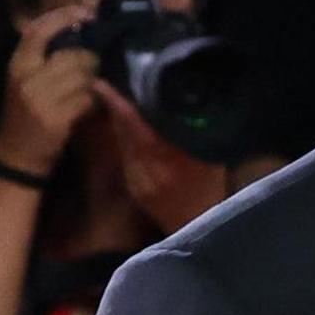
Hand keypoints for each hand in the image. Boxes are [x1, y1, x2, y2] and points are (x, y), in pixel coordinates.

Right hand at [0, 1, 100, 171]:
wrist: (17, 153)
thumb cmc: (25, 113)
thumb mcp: (25, 81)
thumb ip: (44, 58)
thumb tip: (78, 32)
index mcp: (17, 65)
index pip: (37, 32)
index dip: (62, 17)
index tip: (86, 12)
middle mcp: (26, 79)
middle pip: (71, 56)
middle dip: (90, 60)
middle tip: (96, 67)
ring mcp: (41, 99)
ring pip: (83, 77)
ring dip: (95, 82)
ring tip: (92, 88)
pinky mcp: (57, 118)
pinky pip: (88, 100)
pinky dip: (95, 102)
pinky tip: (91, 106)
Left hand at [99, 84, 227, 234]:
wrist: (202, 228)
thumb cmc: (214, 195)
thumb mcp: (212, 164)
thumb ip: (197, 139)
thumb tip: (188, 110)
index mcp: (166, 162)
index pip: (135, 127)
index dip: (118, 105)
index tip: (101, 85)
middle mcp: (146, 171)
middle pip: (124, 133)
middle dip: (116, 110)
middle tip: (108, 86)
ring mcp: (137, 180)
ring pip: (122, 144)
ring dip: (119, 124)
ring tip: (116, 102)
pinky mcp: (134, 187)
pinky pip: (127, 157)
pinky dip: (126, 141)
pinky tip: (129, 131)